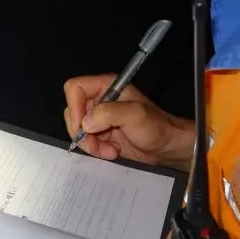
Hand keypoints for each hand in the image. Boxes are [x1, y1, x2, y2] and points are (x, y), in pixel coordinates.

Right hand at [63, 73, 193, 171]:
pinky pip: (85, 141)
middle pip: (72, 111)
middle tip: (97, 143)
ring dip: (89, 143)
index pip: (75, 88)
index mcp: (106, 86)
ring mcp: (99, 118)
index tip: (84, 126)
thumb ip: (108, 113)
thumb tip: (85, 123)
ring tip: (109, 151)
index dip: (75, 107)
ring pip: (77, 128)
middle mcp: (100, 99)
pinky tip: (111, 152)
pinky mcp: (100, 134)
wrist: (166, 148)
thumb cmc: (155, 127)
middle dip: (82, 131)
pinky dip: (95, 150)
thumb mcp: (135, 115)